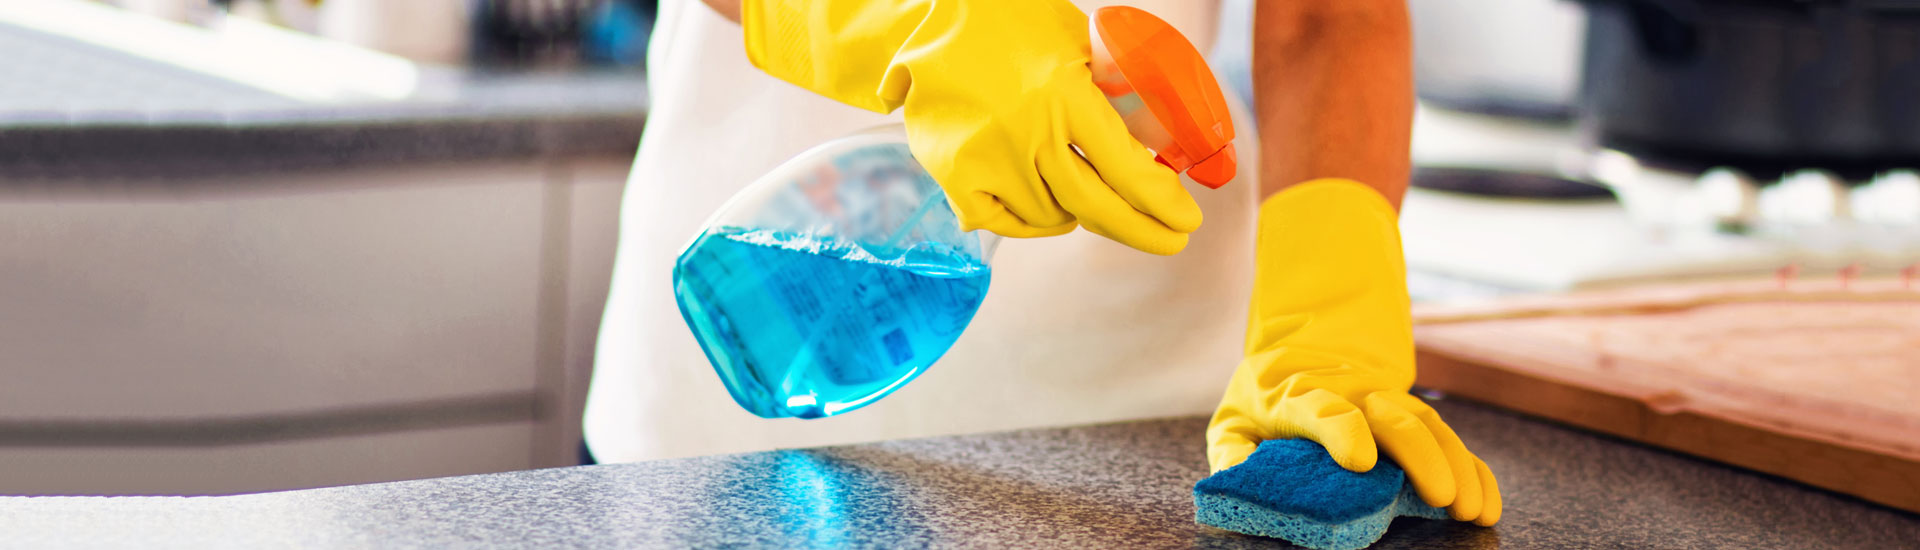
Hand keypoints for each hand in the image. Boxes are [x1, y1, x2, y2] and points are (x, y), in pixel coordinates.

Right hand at [741, 0, 1201, 254]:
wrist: (932, 14)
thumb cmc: (1019, 24)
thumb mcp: (1082, 44)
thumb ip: (1121, 93)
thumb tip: (1166, 145)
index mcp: (1063, 92)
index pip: (1125, 167)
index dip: (1161, 202)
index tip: (1187, 221)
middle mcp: (1023, 132)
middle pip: (1094, 206)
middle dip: (1141, 229)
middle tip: (1169, 240)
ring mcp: (983, 159)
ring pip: (1051, 218)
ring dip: (1079, 213)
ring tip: (1086, 191)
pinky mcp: (953, 175)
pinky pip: (1004, 224)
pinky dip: (1031, 221)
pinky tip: (1043, 203)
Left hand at [1205, 179, 1500, 525]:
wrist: (1300, 356)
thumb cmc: (1264, 404)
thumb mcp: (1234, 425)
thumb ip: (1233, 454)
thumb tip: (1243, 476)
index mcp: (1296, 395)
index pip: (1321, 406)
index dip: (1342, 430)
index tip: (1360, 462)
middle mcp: (1350, 395)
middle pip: (1391, 416)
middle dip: (1419, 454)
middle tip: (1439, 496)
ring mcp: (1386, 403)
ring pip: (1428, 424)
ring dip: (1455, 464)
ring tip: (1470, 509)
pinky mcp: (1411, 419)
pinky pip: (1448, 441)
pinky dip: (1474, 470)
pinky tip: (1487, 503)